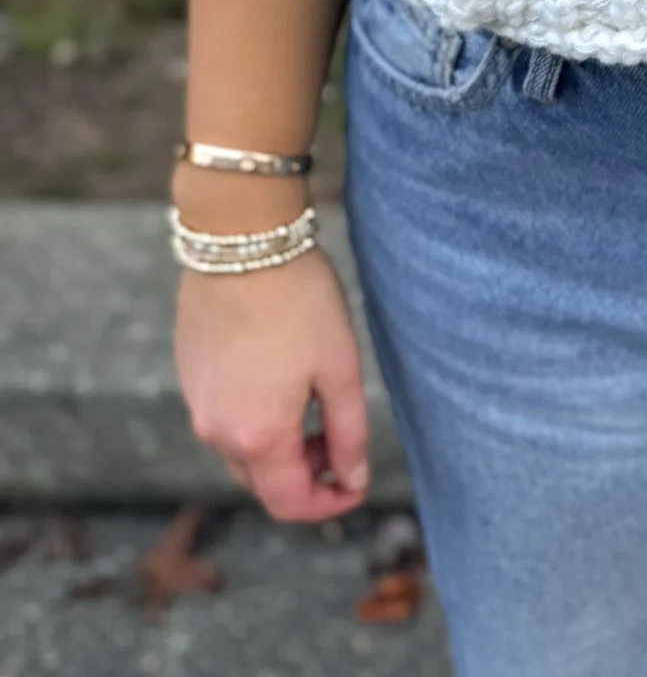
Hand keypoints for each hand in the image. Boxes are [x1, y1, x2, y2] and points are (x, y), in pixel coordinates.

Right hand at [175, 248, 370, 521]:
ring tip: (315, 403)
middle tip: (340, 438)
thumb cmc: (300, 301)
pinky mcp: (189, 375)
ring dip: (280, 447)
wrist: (241, 241)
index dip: (329, 505)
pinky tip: (281, 378)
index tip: (357, 484)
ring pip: (241, 452)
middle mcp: (216, 431)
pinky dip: (254, 419)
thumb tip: (353, 479)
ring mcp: (197, 403)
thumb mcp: (340, 367)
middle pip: (263, 484)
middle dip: (306, 475)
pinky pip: (223, 418)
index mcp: (258, 437)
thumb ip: (350, 433)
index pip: (290, 504)